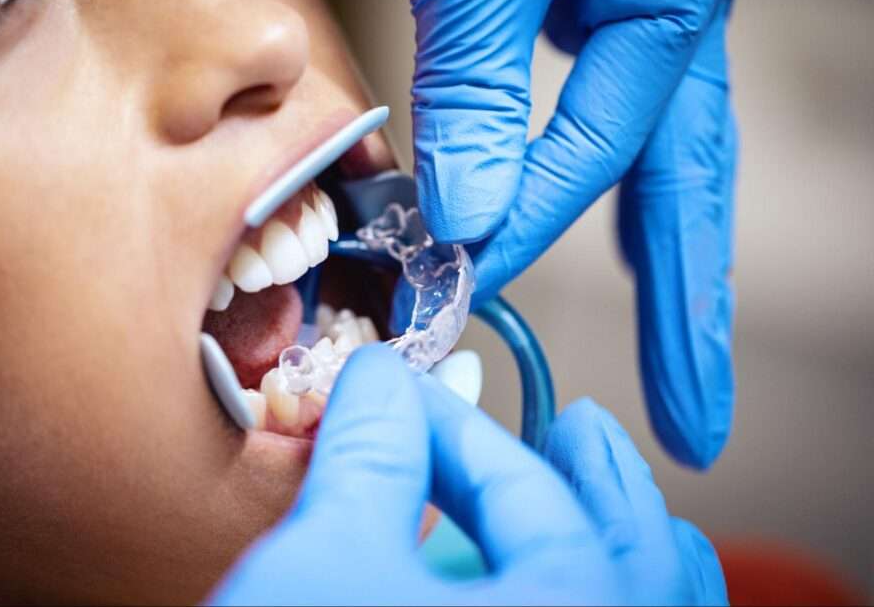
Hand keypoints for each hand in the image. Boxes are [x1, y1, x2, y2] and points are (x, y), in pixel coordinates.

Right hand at [209, 346, 726, 605]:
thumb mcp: (328, 564)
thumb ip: (368, 457)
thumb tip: (376, 381)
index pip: (521, 486)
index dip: (449, 422)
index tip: (399, 390)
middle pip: (637, 552)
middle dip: (591, 478)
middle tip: (576, 427)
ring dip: (620, 545)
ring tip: (599, 497)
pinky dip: (605, 603)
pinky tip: (555, 587)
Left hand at [380, 0, 760, 467]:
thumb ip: (482, 73)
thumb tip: (477, 209)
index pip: (596, 146)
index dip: (528, 217)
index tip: (465, 277)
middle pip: (689, 176)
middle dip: (688, 302)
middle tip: (697, 415)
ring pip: (655, 137)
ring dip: (656, 239)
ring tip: (675, 337)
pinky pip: (599, 86)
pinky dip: (596, 154)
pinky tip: (597, 202)